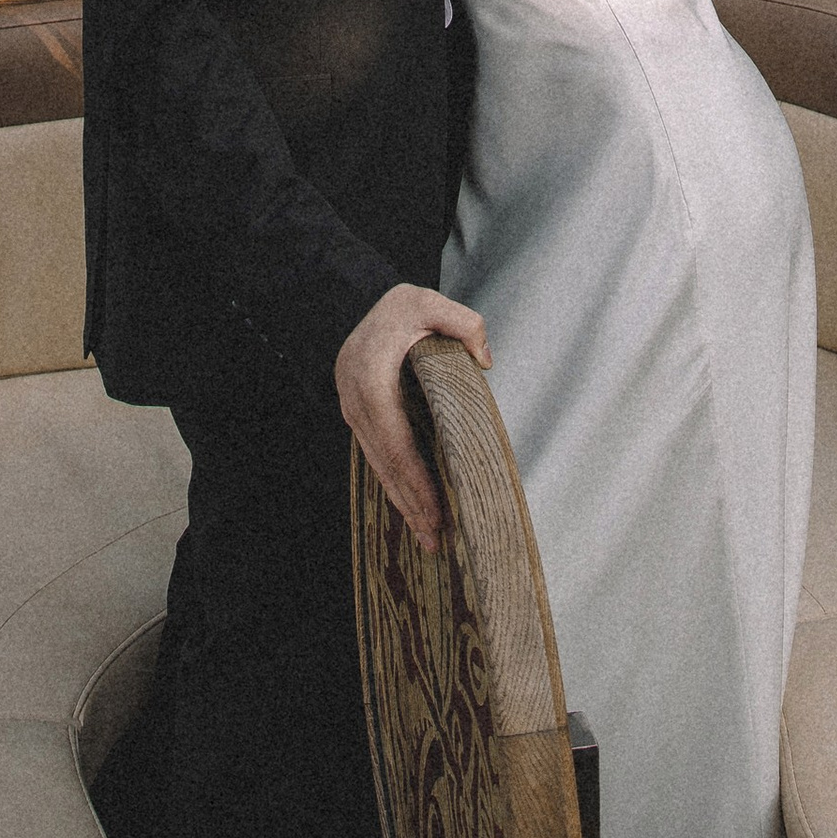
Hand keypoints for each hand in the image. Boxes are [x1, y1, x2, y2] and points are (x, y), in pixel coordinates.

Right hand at [335, 283, 488, 551]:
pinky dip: (393, 483)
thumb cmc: (398, 306)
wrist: (354, 298)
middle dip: (410, 503)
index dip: (415, 479)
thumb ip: (463, 324)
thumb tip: (484, 360)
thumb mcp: (430, 302)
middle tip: (435, 540)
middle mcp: (355, 398)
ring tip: (426, 537)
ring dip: (401, 501)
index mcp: (370, 375)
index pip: (395, 440)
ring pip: (378, 465)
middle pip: (384, 462)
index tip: (436, 510)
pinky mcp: (356, 414)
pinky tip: (410, 506)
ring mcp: (351, 409)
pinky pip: (376, 456)